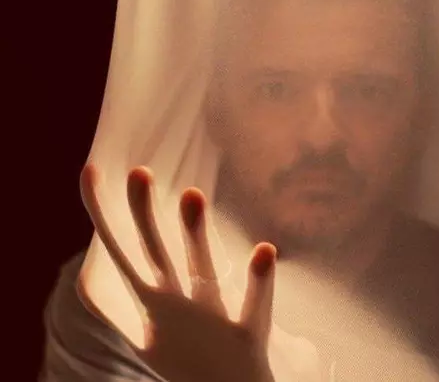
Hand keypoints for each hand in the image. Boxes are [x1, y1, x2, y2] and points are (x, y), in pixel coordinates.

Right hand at [81, 163, 276, 381]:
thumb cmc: (186, 365)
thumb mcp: (144, 338)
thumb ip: (116, 310)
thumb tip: (81, 283)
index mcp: (154, 301)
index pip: (121, 249)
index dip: (104, 212)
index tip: (91, 169)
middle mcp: (178, 305)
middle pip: (156, 253)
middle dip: (145, 215)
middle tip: (139, 172)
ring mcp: (212, 319)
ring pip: (201, 271)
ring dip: (195, 235)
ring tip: (193, 194)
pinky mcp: (248, 336)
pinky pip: (255, 304)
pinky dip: (260, 280)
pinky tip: (266, 249)